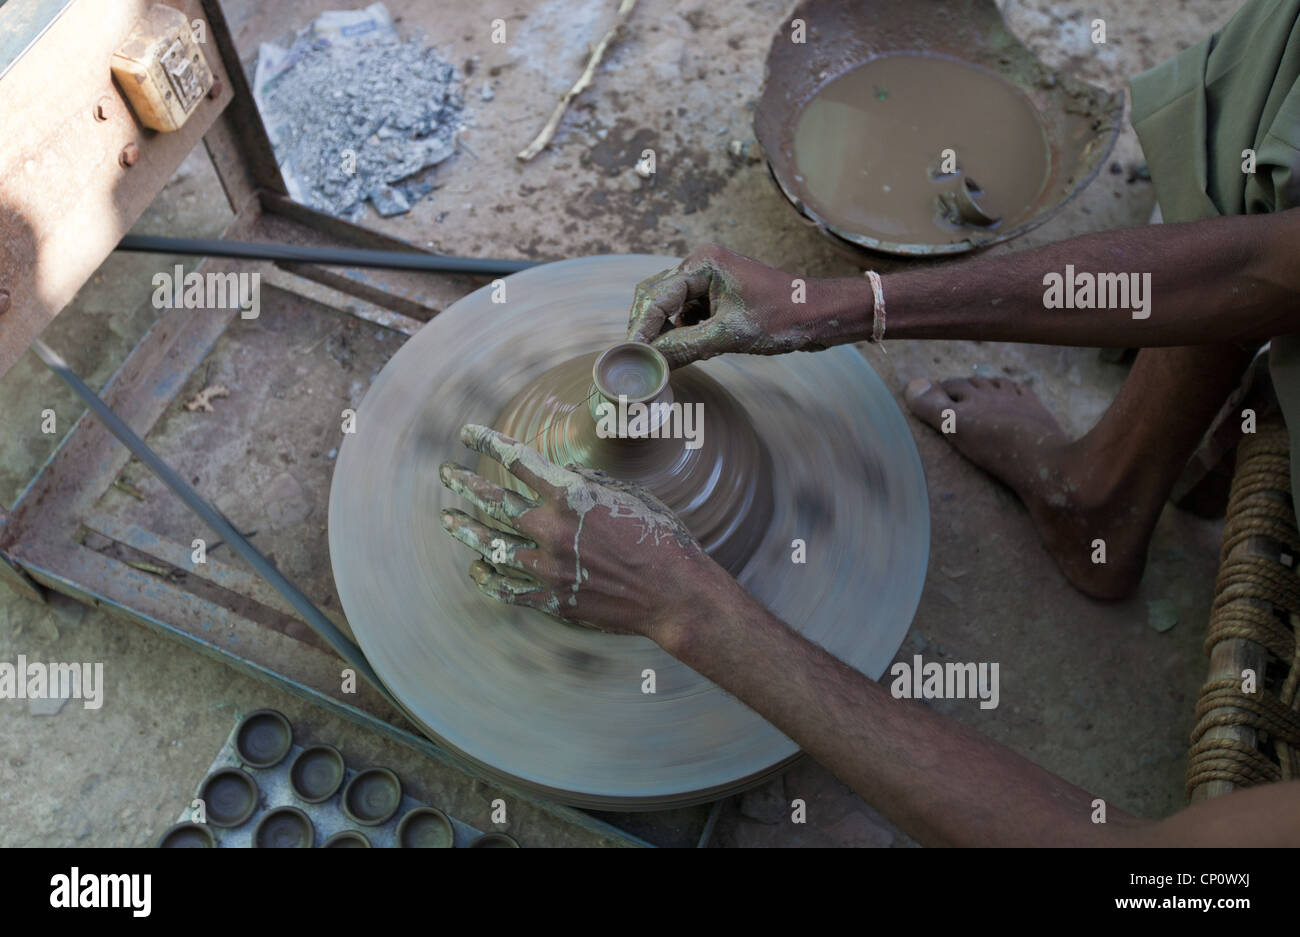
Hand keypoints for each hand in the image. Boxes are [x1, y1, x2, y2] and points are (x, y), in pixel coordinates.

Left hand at [438, 424, 726, 642]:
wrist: (674, 593)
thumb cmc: (660, 537)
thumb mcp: (628, 494)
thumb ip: (587, 484)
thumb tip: (560, 475)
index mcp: (570, 496)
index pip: (516, 460)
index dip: (488, 442)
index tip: (468, 433)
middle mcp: (551, 529)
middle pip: (494, 501)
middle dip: (465, 483)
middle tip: (446, 473)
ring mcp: (548, 567)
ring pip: (491, 545)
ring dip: (466, 530)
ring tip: (448, 519)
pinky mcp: (553, 599)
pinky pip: (506, 589)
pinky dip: (488, 577)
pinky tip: (478, 568)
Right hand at [626, 244, 823, 367]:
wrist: (821, 314)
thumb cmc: (784, 317)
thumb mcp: (730, 335)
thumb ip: (685, 347)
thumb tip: (651, 362)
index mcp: (703, 263)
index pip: (655, 296)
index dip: (640, 328)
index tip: (630, 356)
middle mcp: (701, 265)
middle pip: (656, 297)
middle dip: (647, 328)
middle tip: (639, 360)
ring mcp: (709, 279)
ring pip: (670, 307)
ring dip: (665, 332)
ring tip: (663, 360)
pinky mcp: (718, 295)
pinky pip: (687, 314)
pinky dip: (681, 333)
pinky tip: (686, 352)